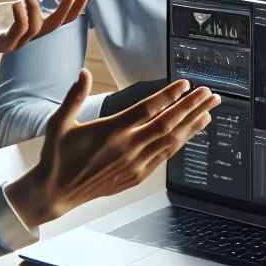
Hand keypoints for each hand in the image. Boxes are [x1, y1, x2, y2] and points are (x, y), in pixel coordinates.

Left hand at [0, 0, 88, 75]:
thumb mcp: (12, 9)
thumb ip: (27, 6)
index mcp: (32, 29)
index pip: (59, 21)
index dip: (73, 9)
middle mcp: (27, 38)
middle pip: (53, 27)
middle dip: (66, 10)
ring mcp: (14, 42)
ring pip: (35, 28)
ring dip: (34, 7)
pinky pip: (15, 33)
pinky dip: (20, 17)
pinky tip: (18, 2)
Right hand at [5, 71, 219, 227]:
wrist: (56, 192)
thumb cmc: (57, 156)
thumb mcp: (59, 122)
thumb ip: (74, 96)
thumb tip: (84, 72)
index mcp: (111, 131)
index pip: (148, 108)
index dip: (170, 95)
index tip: (185, 84)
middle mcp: (128, 148)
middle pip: (168, 123)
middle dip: (191, 107)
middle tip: (209, 94)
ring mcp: (135, 164)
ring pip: (171, 141)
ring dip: (192, 124)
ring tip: (208, 111)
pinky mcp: (137, 176)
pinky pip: (164, 157)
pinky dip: (179, 143)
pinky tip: (189, 133)